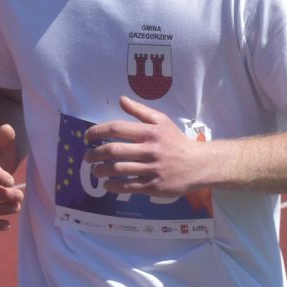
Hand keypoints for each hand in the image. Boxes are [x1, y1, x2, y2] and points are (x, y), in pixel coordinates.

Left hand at [83, 97, 208, 198]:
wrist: (199, 164)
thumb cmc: (177, 141)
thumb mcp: (162, 121)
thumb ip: (140, 111)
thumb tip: (121, 99)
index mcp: (150, 132)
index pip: (117, 129)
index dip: (98, 131)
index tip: (87, 136)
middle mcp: (150, 150)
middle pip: (114, 151)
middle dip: (95, 154)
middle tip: (87, 157)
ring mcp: (151, 169)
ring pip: (119, 170)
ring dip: (101, 170)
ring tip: (95, 170)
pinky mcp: (154, 186)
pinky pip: (128, 187)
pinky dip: (113, 186)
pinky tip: (107, 184)